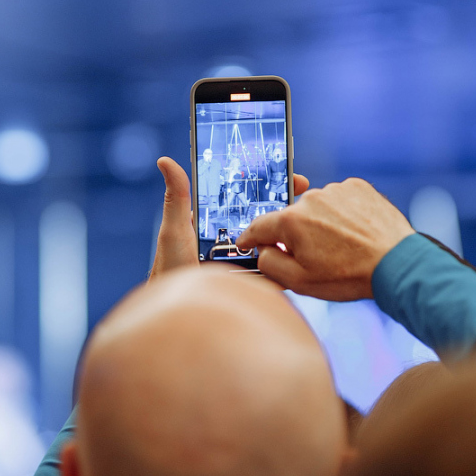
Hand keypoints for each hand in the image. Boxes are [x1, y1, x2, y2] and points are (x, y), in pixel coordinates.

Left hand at [149, 158, 310, 280]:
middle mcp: (238, 240)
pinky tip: (307, 252)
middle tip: (304, 191)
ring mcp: (250, 262)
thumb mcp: (175, 230)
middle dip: (288, 206)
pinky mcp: (258, 283)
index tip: (290, 174)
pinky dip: (292, 262)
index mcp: (221, 223)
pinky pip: (279, 270)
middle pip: (268, 219)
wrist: (184, 314)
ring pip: (276, 243)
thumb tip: (165, 160)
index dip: (271, 185)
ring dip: (293, 234)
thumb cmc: (172, 270)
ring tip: (310, 220)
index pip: (250, 199)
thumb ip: (177, 198)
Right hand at [236, 178, 413, 300]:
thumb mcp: (300, 282)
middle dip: (297, 237)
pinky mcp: (358, 188)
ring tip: (342, 247)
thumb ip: (271, 264)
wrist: (396, 263)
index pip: (259, 226)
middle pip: (292, 219)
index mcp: (292, 222)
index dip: (250, 238)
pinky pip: (339, 200)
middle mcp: (311, 199)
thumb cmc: (349, 276)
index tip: (248, 243)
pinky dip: (342, 214)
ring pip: (317, 209)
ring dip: (322, 224)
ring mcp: (336, 191)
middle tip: (315, 258)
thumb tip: (263, 250)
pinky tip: (354, 233)